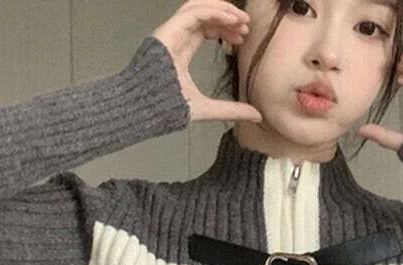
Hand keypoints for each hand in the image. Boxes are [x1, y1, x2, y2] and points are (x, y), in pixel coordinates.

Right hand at [153, 0, 262, 123]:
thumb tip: (257, 115)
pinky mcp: (168, 31)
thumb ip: (232, 110)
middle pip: (204, 14)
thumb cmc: (167, 108)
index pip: (205, 29)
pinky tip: (231, 19)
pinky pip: (193, 12)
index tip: (242, 37)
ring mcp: (171, 32)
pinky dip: (214, 12)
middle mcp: (176, 37)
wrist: (145, 109)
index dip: (225, 28)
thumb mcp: (208, 109)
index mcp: (181, 51)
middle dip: (227, 17)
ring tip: (241, 20)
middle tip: (246, 26)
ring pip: (198, 7)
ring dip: (222, 10)